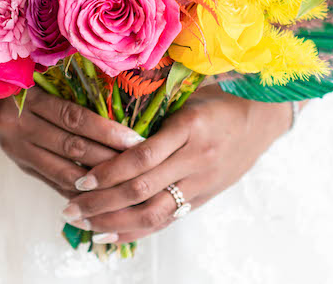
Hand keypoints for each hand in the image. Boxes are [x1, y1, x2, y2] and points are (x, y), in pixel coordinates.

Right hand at [0, 88, 145, 197]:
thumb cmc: (20, 80)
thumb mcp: (38, 77)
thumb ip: (68, 90)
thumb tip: (117, 105)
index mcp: (27, 100)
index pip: (73, 118)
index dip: (105, 130)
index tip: (135, 138)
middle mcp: (18, 127)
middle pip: (71, 147)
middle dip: (108, 158)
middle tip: (139, 165)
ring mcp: (17, 151)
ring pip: (63, 171)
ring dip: (96, 181)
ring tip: (126, 185)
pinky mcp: (21, 166)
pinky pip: (53, 182)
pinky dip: (78, 191)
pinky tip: (101, 196)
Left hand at [59, 88, 291, 243]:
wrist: (260, 117)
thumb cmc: (215, 100)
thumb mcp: (185, 97)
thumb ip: (150, 113)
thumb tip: (101, 123)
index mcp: (188, 127)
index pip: (142, 157)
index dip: (108, 172)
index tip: (79, 179)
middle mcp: (196, 158)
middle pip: (143, 189)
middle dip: (102, 202)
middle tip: (71, 208)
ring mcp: (201, 181)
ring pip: (154, 212)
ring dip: (115, 223)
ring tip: (85, 226)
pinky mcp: (204, 197)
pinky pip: (167, 220)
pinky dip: (136, 231)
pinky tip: (111, 236)